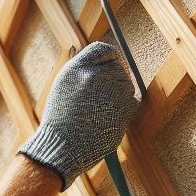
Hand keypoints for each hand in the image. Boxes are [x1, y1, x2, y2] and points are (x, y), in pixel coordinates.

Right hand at [18, 41, 139, 189]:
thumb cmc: (62, 119)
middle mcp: (94, 75)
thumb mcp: (64, 85)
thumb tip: (107, 60)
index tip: (107, 67)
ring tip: (98, 112)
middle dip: (113, 80)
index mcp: (77, 68)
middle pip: (118, 67)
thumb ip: (84, 69)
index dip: (108, 58)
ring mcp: (111, 91)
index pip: (104, 49)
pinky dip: (124, 110)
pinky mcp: (124, 108)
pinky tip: (107, 119)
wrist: (63, 146)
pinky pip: (133, 101)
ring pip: (126, 85)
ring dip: (118, 96)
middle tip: (98, 99)